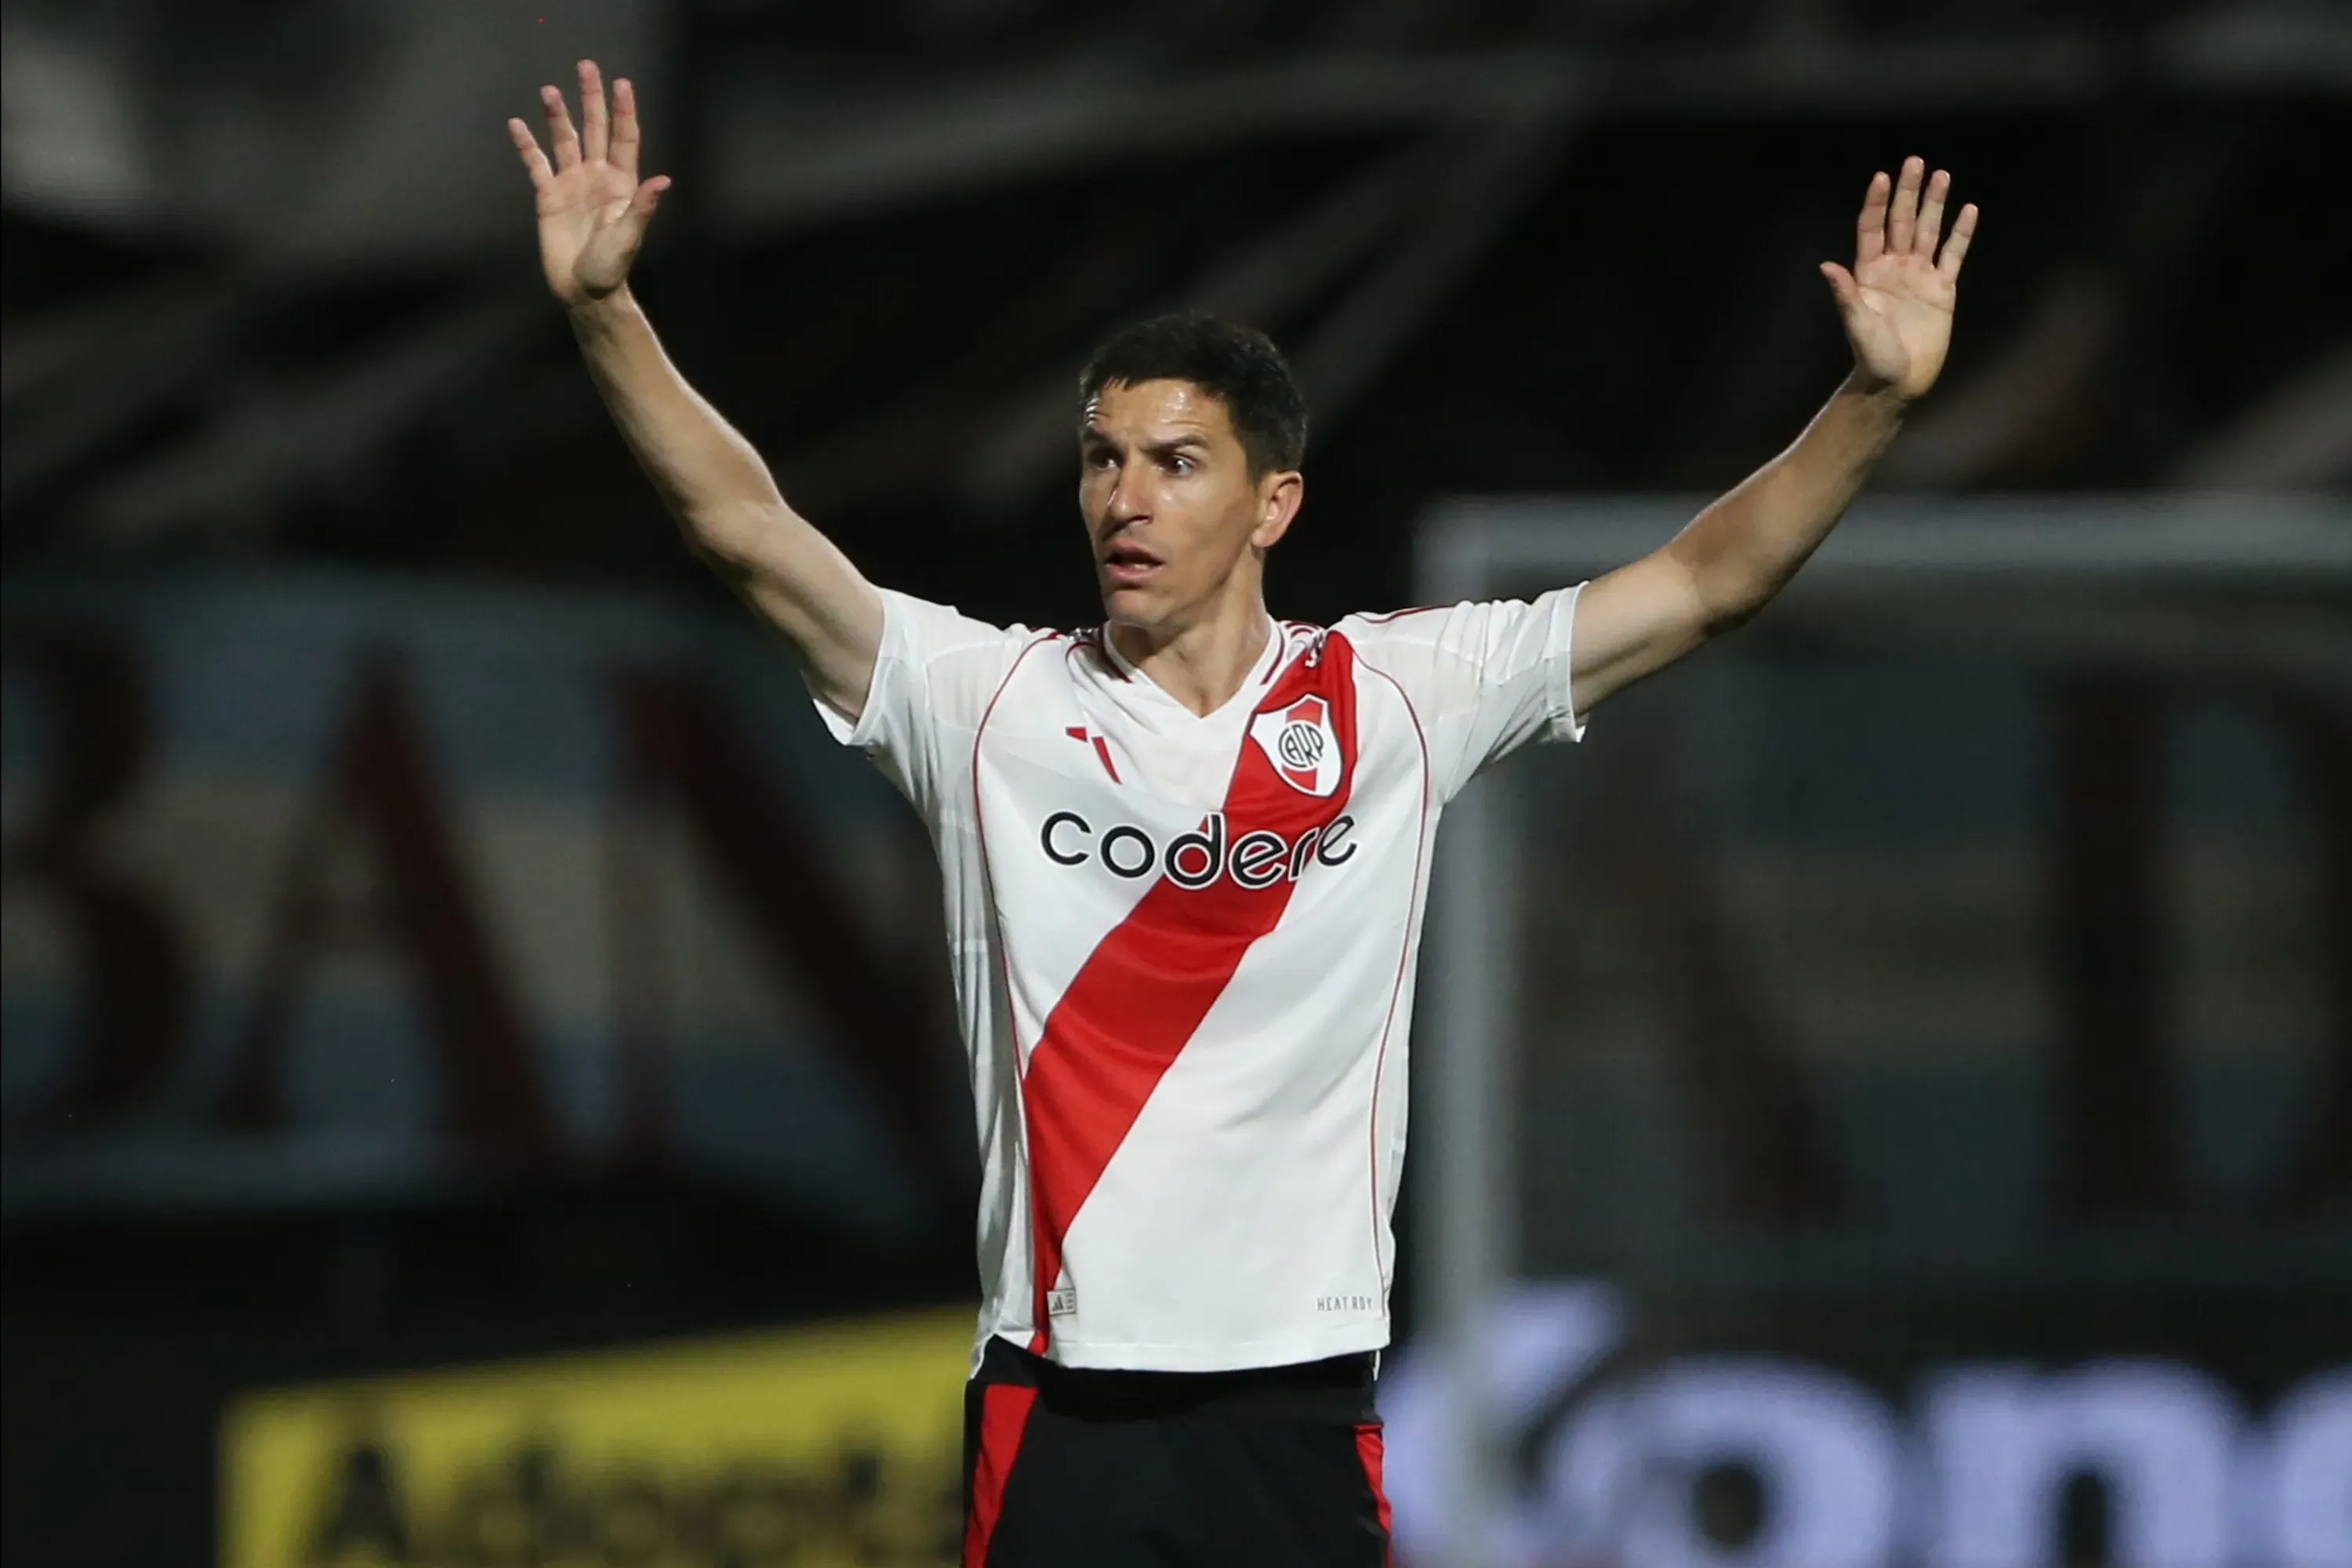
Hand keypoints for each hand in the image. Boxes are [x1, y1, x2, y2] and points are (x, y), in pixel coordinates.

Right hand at [508, 60, 669, 305]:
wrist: (583, 290)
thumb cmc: (611, 266)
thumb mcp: (629, 236)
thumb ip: (642, 207)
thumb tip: (663, 180)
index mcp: (620, 184)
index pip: (624, 138)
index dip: (623, 111)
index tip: (622, 84)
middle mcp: (596, 177)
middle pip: (595, 129)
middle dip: (592, 99)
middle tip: (587, 67)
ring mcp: (571, 184)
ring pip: (565, 140)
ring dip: (558, 116)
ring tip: (550, 91)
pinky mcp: (548, 196)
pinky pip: (536, 164)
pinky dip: (527, 145)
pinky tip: (517, 124)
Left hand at [1820, 156, 1976, 401]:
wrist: (1898, 380)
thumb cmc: (1872, 355)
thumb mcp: (1856, 324)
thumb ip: (1845, 294)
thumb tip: (1827, 267)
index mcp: (1869, 273)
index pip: (1872, 229)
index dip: (1876, 204)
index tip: (1881, 177)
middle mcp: (1895, 267)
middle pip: (1902, 222)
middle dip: (1908, 192)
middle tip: (1916, 162)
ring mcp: (1920, 276)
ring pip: (1929, 232)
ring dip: (1935, 204)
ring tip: (1943, 175)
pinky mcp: (1942, 289)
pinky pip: (1953, 255)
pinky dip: (1961, 234)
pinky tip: (1968, 210)